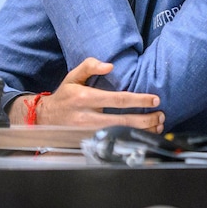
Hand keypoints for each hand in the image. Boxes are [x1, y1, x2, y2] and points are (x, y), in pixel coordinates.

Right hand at [12, 57, 163, 131]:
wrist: (45, 118)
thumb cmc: (64, 96)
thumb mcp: (73, 76)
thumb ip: (90, 65)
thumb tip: (110, 65)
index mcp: (85, 98)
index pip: (118, 100)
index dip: (139, 100)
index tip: (155, 100)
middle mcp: (87, 117)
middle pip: (123, 121)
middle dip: (146, 120)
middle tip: (161, 116)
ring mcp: (88, 133)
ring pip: (121, 134)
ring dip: (142, 132)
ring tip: (157, 126)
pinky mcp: (89, 142)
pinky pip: (114, 142)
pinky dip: (130, 140)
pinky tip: (143, 136)